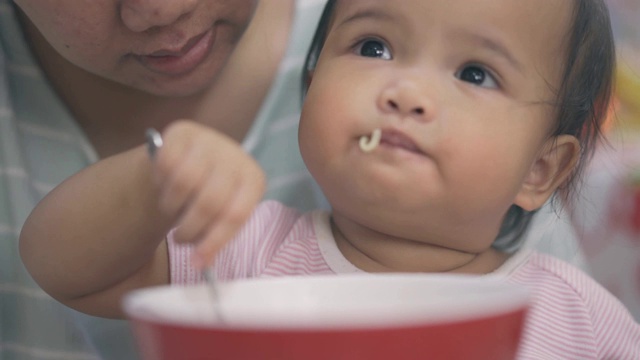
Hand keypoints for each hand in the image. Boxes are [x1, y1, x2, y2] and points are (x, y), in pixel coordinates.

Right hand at [153, 120, 264, 266]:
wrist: (193, 157)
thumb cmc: (211, 193)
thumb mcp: (221, 214)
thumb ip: (215, 238)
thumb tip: (201, 264)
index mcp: (253, 179)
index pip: (235, 214)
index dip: (214, 242)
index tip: (197, 263)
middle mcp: (236, 155)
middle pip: (209, 201)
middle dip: (190, 229)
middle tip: (181, 239)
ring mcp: (209, 139)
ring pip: (183, 182)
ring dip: (171, 206)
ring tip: (172, 211)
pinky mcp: (182, 131)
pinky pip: (165, 164)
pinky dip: (161, 182)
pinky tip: (165, 185)